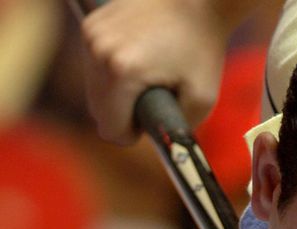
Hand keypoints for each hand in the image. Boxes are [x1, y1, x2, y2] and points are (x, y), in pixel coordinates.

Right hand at [81, 0, 230, 144]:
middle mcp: (99, 52)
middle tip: (153, 103)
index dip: (130, 135)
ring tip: (148, 80)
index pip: (109, 127)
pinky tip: (139, 60)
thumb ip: (178, 129)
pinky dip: (112, 71)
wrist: (198, 1)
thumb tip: (160, 145)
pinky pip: (94, 65)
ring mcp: (92, 35)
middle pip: (97, 109)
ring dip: (116, 94)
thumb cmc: (203, 48)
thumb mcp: (202, 98)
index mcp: (122, 73)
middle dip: (123, 115)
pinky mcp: (92, 24)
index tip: (148, 127)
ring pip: (93, 88)